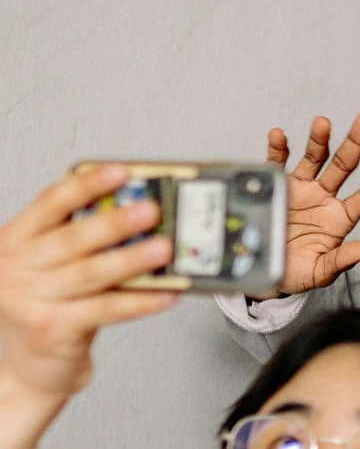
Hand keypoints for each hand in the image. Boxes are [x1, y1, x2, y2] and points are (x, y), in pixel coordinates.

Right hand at [0, 166, 177, 401]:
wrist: (27, 366)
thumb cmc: (47, 306)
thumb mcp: (51, 265)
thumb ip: (79, 239)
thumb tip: (138, 212)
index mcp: (14, 240)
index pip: (49, 203)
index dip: (85, 185)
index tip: (120, 171)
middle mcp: (14, 267)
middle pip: (73, 238)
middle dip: (117, 222)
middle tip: (153, 209)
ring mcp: (28, 299)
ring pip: (91, 273)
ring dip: (133, 259)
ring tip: (165, 249)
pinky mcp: (49, 329)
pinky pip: (105, 309)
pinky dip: (140, 301)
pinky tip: (167, 293)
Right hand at [265, 110, 359, 295]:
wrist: (264, 271)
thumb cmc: (297, 272)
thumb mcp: (320, 272)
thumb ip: (342, 260)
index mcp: (341, 217)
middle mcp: (325, 197)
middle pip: (344, 165)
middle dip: (356, 141)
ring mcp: (302, 188)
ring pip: (315, 158)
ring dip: (319, 139)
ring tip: (323, 122)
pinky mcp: (277, 186)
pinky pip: (277, 163)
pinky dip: (278, 149)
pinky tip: (279, 135)